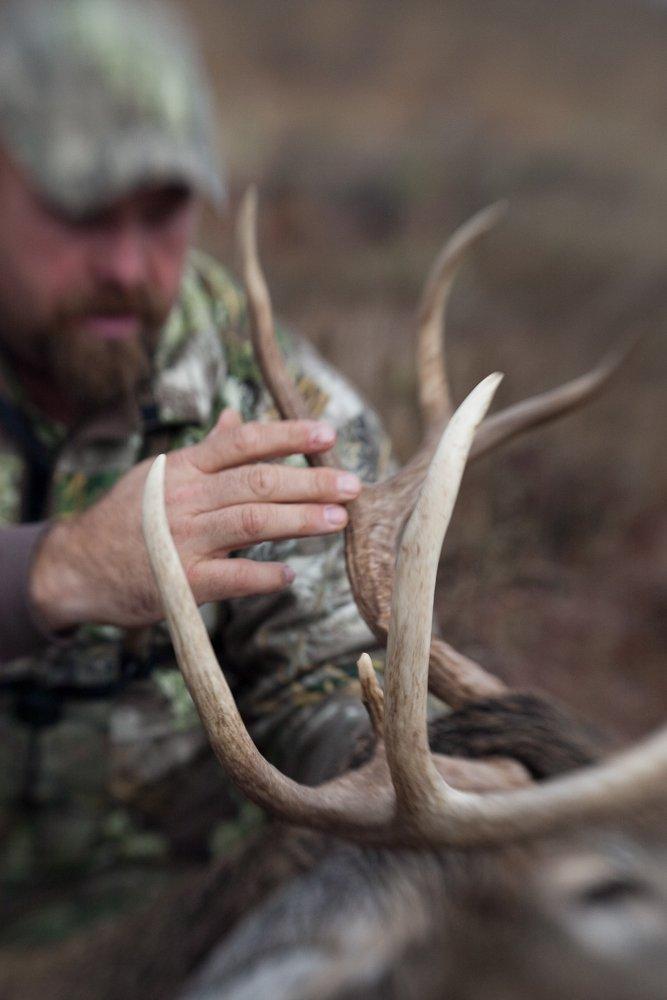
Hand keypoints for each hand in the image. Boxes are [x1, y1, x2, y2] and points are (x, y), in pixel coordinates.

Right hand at [30, 410, 360, 630]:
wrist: (76, 567)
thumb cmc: (127, 517)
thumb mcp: (160, 475)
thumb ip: (204, 450)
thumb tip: (237, 416)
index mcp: (184, 467)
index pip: (243, 442)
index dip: (288, 436)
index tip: (328, 435)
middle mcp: (185, 498)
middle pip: (258, 481)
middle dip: (310, 482)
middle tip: (353, 485)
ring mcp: (182, 539)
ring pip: (252, 522)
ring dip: (301, 520)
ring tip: (339, 521)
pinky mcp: (180, 582)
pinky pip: (232, 577)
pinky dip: (264, 575)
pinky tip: (290, 575)